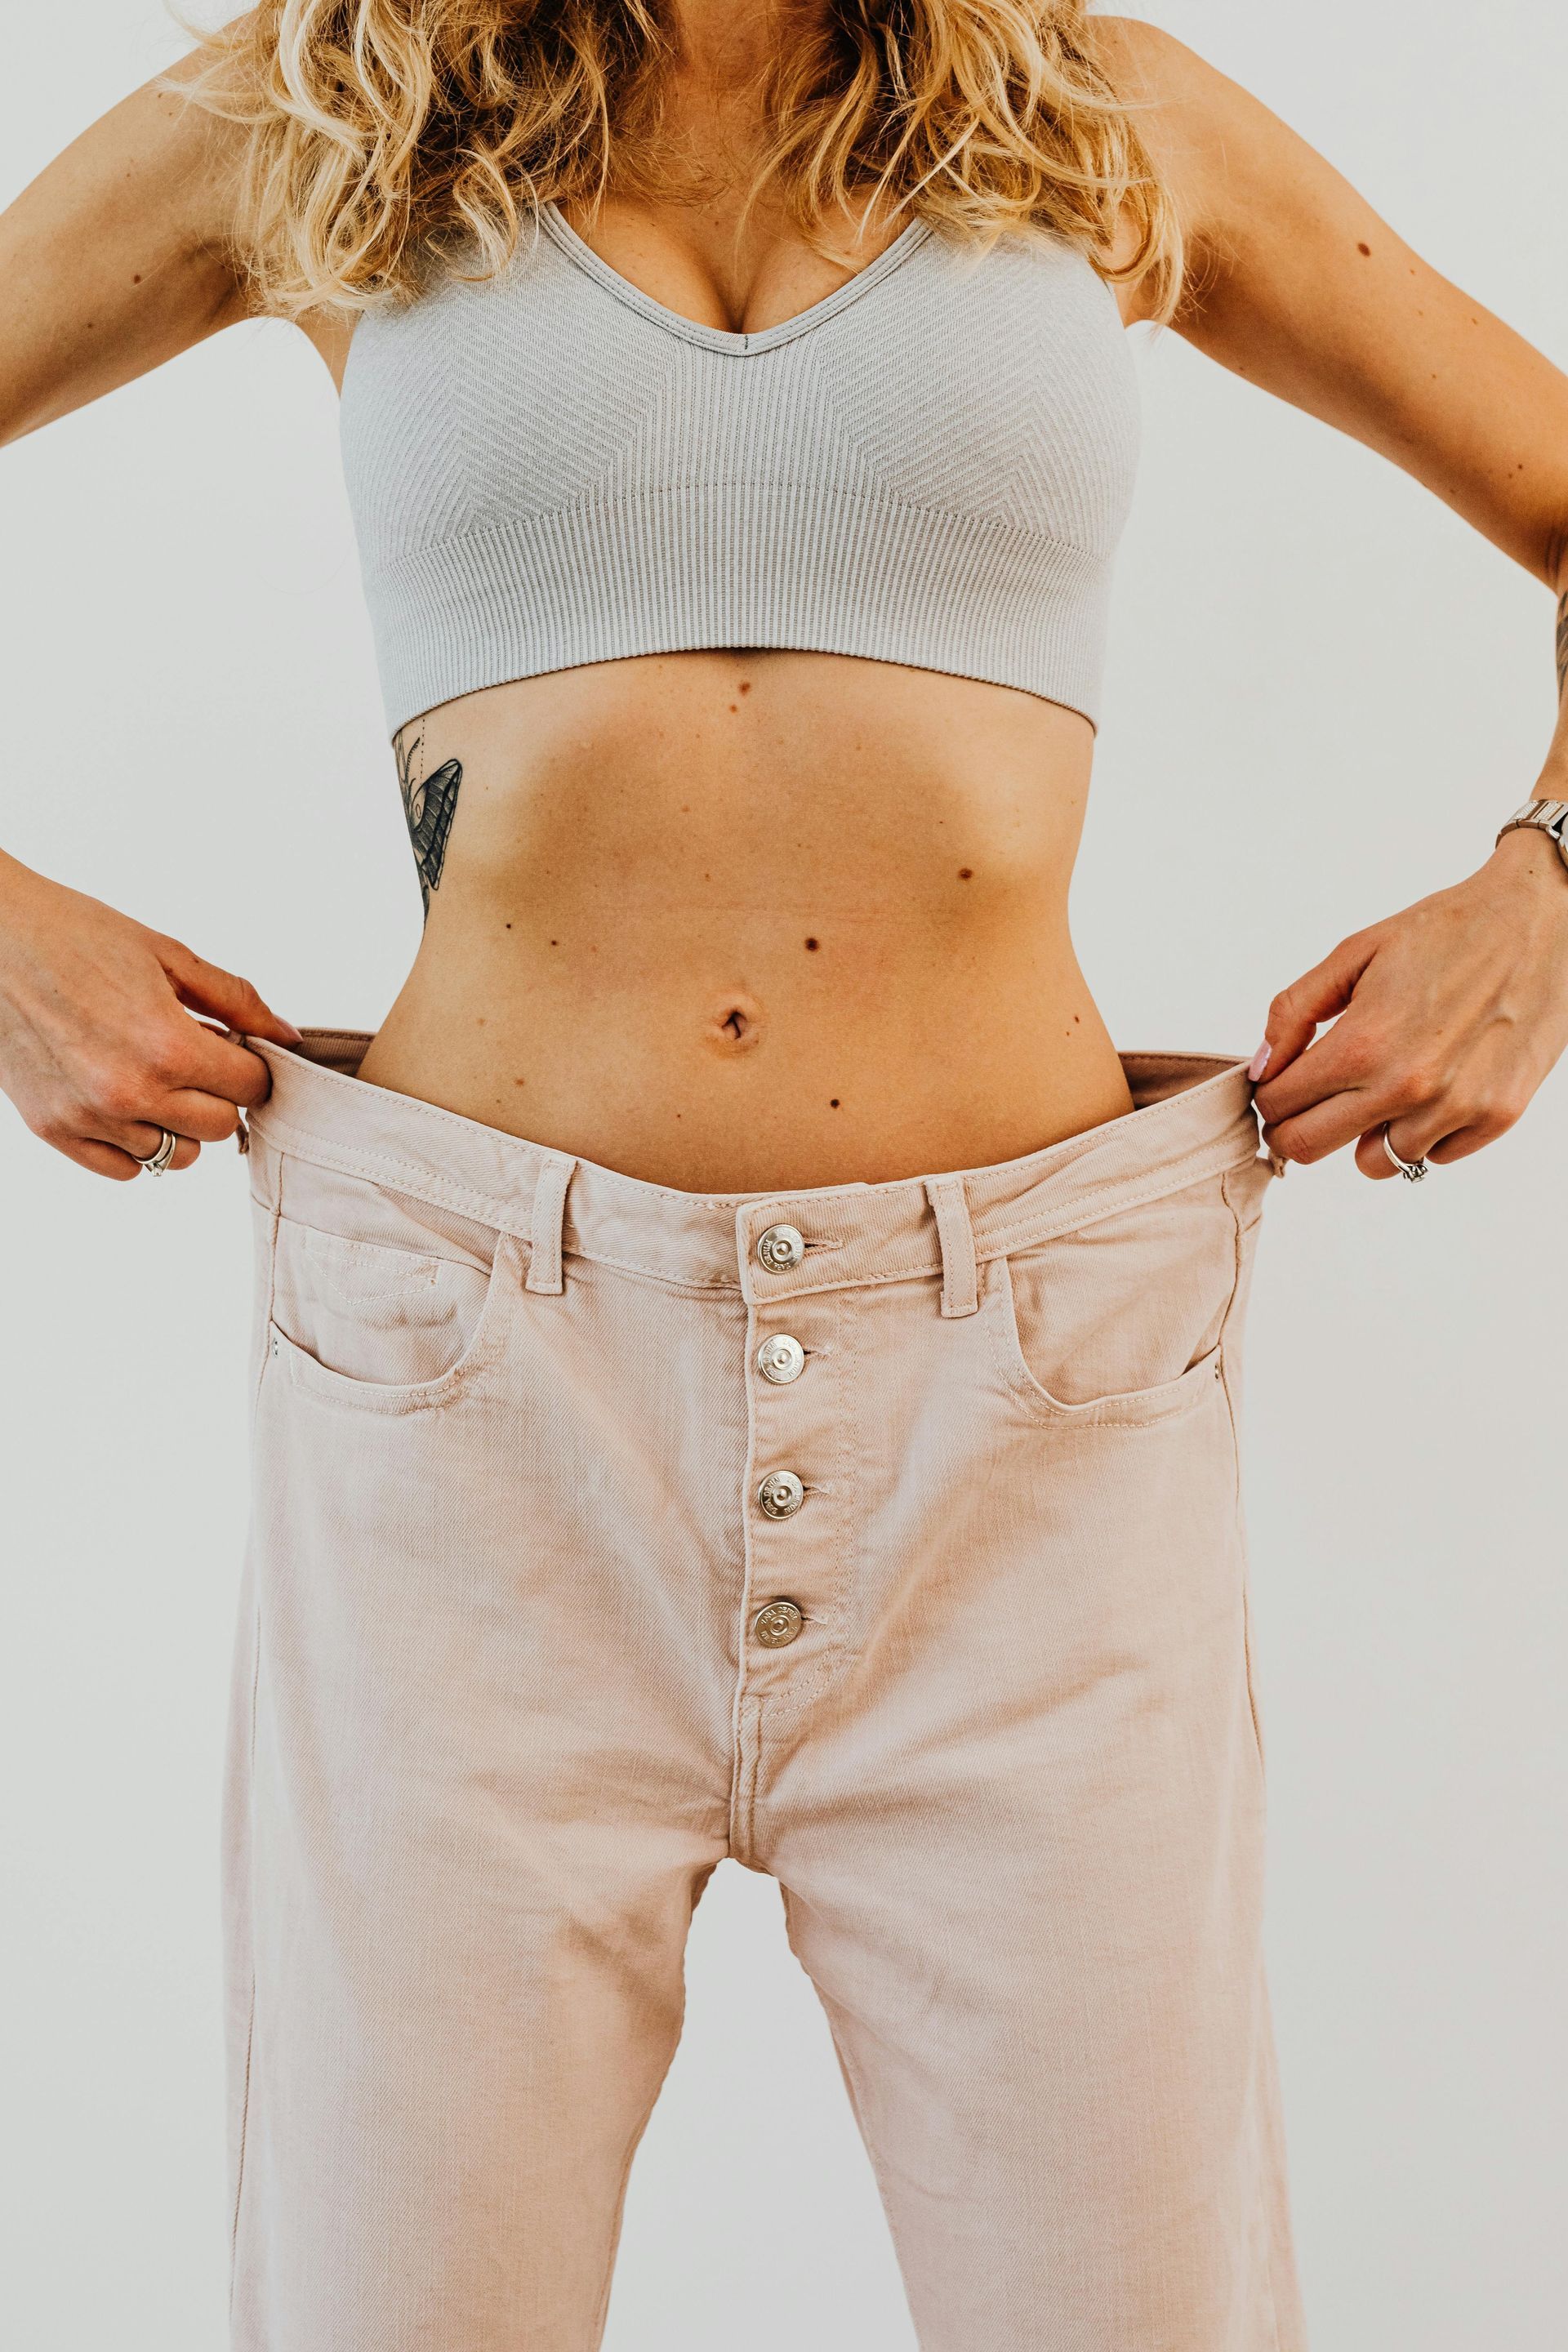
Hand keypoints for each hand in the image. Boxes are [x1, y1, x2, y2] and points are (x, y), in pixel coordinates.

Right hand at [0, 857, 301, 1180]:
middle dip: (218, 1093)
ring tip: (154, 1076)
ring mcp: (89, 1117)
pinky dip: (135, 1144)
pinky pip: (123, 1169)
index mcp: (165, 1045)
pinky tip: (125, 1101)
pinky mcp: (53, 1129)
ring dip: (178, 1122)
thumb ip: (235, 1000)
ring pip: (175, 1156)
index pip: (250, 1087)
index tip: (233, 1048)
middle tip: (193, 1058)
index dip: (250, 1065)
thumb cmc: (78, 935)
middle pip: (219, 1127)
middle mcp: (129, 1092)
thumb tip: (286, 1036)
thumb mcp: (169, 955)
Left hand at [1252, 827, 1567, 1177]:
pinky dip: (1423, 1131)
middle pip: (1309, 1149)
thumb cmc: (1448, 931)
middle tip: (1310, 1100)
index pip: (1277, 1107)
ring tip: (1385, 1084)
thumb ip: (1294, 1012)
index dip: (1268, 1095)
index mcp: (1363, 1044)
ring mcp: (1455, 1109)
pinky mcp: (1496, 1118)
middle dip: (1297, 1126)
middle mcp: (1406, 1087)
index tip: (1279, 1083)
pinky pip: (1432, 1156)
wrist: (1540, 920)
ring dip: (1367, 1131)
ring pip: (1375, 1162)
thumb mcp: (1354, 953)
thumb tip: (1261, 1066)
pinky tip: (1434, 1084)